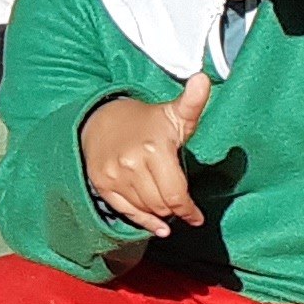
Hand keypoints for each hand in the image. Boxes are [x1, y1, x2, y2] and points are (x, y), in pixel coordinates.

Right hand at [80, 73, 212, 234]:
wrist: (101, 118)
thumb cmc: (147, 121)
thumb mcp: (174, 112)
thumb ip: (193, 101)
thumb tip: (203, 77)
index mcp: (155, 149)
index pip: (176, 195)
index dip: (189, 210)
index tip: (196, 217)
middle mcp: (132, 164)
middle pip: (162, 205)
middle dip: (175, 209)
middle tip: (181, 206)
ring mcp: (114, 175)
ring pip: (145, 209)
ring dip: (160, 213)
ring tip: (167, 207)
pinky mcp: (102, 184)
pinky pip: (126, 211)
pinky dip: (142, 221)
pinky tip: (156, 226)